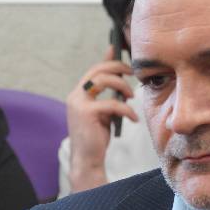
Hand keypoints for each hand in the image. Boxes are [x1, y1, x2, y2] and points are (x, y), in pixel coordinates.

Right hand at [64, 46, 136, 193]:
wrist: (87, 160)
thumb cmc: (96, 137)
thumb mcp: (103, 112)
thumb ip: (107, 96)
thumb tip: (119, 80)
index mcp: (78, 95)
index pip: (93, 70)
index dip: (108, 59)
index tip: (119, 50)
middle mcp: (75, 96)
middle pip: (98, 70)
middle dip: (117, 67)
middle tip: (133, 73)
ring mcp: (79, 104)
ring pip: (104, 81)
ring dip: (123, 86)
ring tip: (132, 96)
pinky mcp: (87, 113)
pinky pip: (112, 103)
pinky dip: (126, 110)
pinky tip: (133, 118)